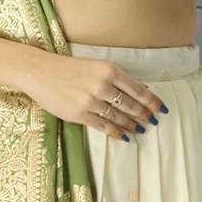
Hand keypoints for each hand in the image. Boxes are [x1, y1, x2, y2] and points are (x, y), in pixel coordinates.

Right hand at [18, 50, 167, 140]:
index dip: (152, 101)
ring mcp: (90, 101)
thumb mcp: (95, 66)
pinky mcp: (79, 114)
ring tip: (140, 129)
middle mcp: (102, 85)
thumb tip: (140, 90)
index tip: (162, 109)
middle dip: (144, 114)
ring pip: (118, 117)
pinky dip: (116, 132)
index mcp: (108, 70)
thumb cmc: (68, 68)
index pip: (137, 89)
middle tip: (153, 121)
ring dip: (131, 124)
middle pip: (130, 105)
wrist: (39, 72)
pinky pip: (103, 126)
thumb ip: (116, 78)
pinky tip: (124, 135)